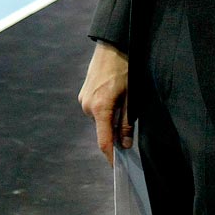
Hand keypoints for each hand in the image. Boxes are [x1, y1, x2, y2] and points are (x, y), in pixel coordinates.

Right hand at [78, 41, 131, 165]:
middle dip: (115, 134)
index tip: (119, 168)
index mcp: (99, 108)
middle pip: (102, 130)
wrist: (112, 45)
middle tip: (130, 129)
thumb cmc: (125, 68)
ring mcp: (83, 99)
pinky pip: (96, 109)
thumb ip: (126, 122)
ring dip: (111, 120)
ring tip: (125, 104)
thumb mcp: (131, 97)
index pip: (104, 141)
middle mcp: (87, 106)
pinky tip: (116, 98)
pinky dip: (106, 111)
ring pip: (99, 120)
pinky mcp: (84, 93)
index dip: (111, 157)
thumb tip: (124, 144)